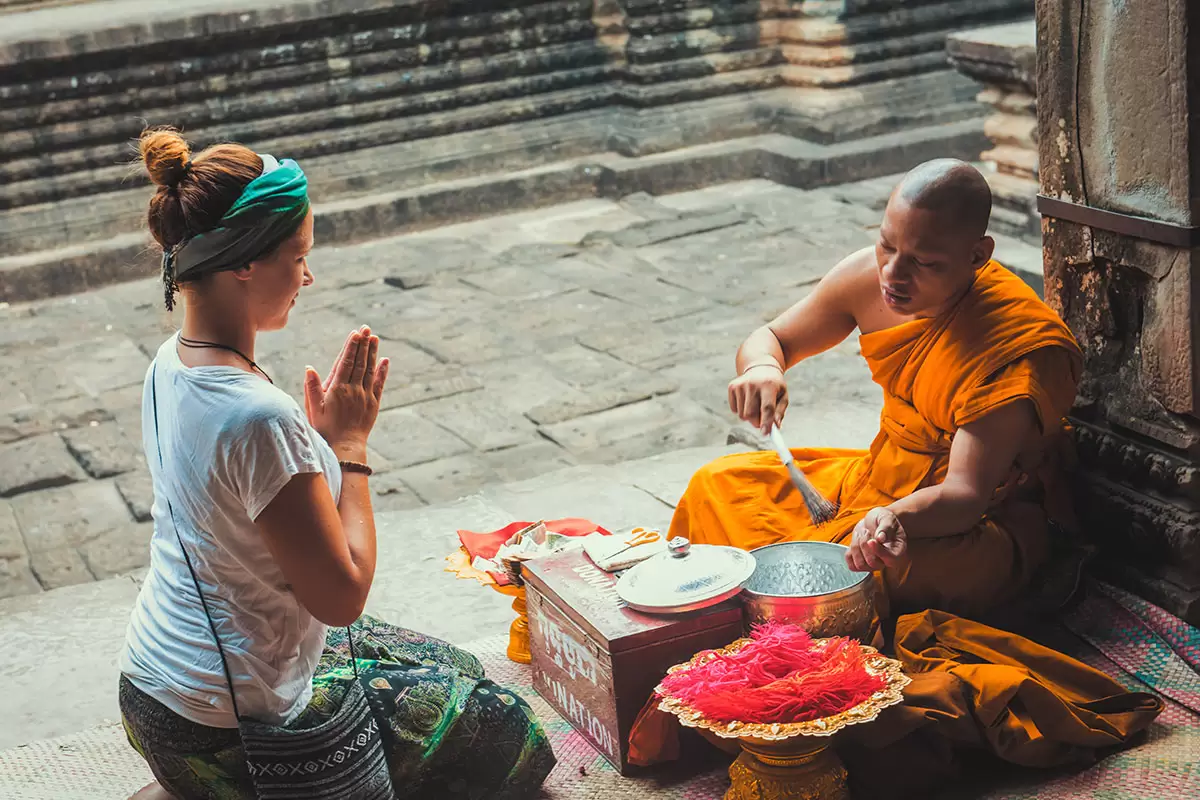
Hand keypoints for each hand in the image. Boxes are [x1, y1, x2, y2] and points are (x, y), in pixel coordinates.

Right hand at [304, 326, 388, 455]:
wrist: (345, 447)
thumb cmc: (325, 429)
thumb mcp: (313, 409)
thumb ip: (312, 387)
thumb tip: (309, 368)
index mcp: (337, 389)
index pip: (346, 362)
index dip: (351, 347)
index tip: (356, 333)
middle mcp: (353, 389)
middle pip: (359, 362)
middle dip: (363, 344)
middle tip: (366, 328)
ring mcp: (365, 396)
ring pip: (369, 370)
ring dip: (372, 353)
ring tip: (374, 337)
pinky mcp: (373, 403)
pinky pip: (379, 384)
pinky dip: (382, 371)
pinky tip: (385, 360)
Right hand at [728, 364, 787, 434]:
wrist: (760, 367)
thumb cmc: (774, 385)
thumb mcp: (783, 396)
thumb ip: (779, 412)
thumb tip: (775, 427)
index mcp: (769, 385)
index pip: (767, 407)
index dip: (766, 422)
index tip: (765, 434)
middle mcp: (753, 384)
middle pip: (751, 414)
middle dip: (757, 422)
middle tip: (763, 421)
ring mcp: (741, 385)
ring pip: (742, 414)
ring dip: (750, 417)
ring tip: (756, 406)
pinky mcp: (732, 387)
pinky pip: (735, 410)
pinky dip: (741, 411)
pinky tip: (747, 401)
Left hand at [846, 507, 906, 571]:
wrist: (874, 521)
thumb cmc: (883, 519)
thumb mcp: (887, 518)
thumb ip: (885, 527)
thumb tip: (880, 538)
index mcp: (898, 550)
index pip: (891, 559)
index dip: (879, 551)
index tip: (871, 540)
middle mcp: (886, 561)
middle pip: (872, 562)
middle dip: (865, 544)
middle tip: (866, 531)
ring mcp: (873, 564)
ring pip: (860, 564)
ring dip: (856, 546)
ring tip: (861, 534)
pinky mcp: (861, 562)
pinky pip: (851, 564)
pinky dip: (849, 552)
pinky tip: (856, 541)